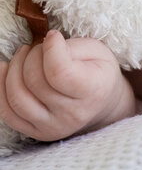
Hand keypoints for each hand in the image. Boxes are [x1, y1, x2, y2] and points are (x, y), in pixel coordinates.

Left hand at [0, 31, 135, 141]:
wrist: (102, 103)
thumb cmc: (98, 71)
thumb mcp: (98, 51)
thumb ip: (73, 46)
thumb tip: (47, 42)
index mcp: (94, 91)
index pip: (59, 72)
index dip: (50, 49)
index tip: (53, 36)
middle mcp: (73, 114)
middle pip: (34, 81)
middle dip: (32, 56)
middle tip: (39, 47)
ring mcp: (54, 126)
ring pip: (17, 98)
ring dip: (13, 69)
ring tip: (24, 56)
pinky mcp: (38, 133)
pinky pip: (7, 113)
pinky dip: (0, 88)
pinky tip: (5, 71)